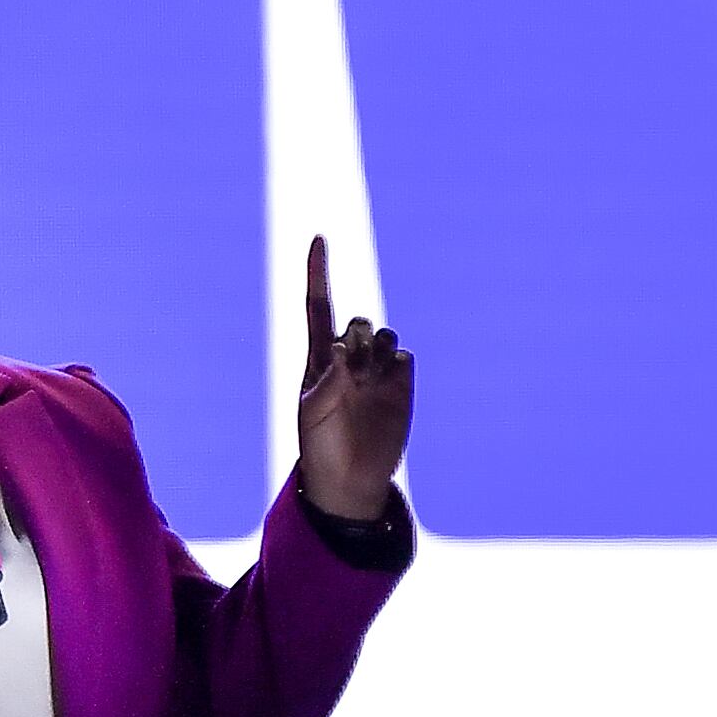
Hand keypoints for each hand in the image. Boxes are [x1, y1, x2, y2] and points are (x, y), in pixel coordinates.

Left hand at [291, 237, 412, 523]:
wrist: (350, 478)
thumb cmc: (320, 444)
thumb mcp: (312, 414)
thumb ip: (325, 380)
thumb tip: (340, 350)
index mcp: (319, 357)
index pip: (318, 304)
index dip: (318, 271)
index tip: (319, 238)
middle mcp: (350, 356)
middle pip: (358, 321)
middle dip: (357, 338)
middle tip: (351, 372)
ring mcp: (377, 369)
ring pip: (384, 335)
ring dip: (377, 351)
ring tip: (367, 384)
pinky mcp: (401, 383)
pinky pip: (404, 356)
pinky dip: (396, 365)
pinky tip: (385, 387)